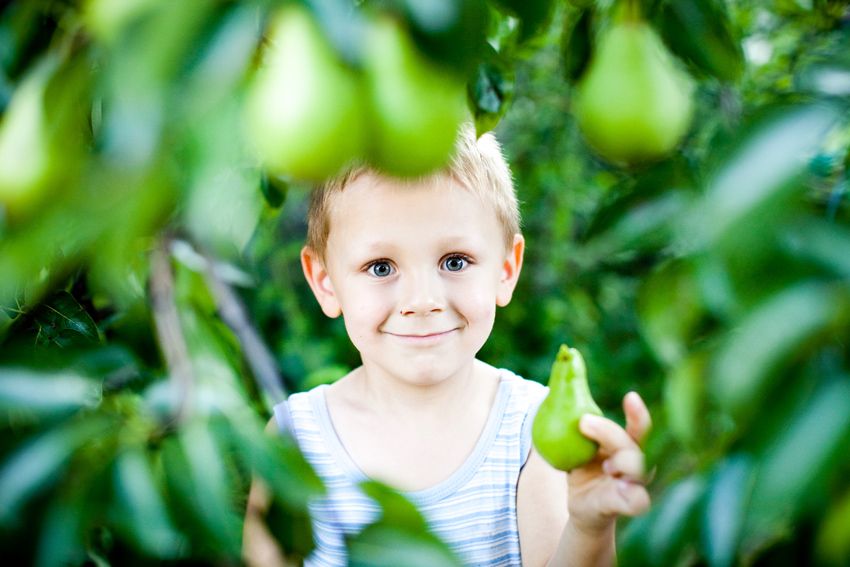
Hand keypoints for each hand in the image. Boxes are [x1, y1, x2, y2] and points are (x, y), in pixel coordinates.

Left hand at [567, 391, 651, 534]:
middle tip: (584, 421)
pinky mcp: (625, 505)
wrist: (580, 503)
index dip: (637, 413)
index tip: (630, 396)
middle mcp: (636, 462)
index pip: (639, 427)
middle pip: (635, 445)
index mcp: (627, 444)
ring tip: (605, 463)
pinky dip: (632, 494)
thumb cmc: (581, 466)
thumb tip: (558, 384)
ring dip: (624, 461)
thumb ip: (574, 419)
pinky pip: (638, 501)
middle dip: (611, 432)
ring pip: (641, 470)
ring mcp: (634, 484)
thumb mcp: (574, 442)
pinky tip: (621, 487)